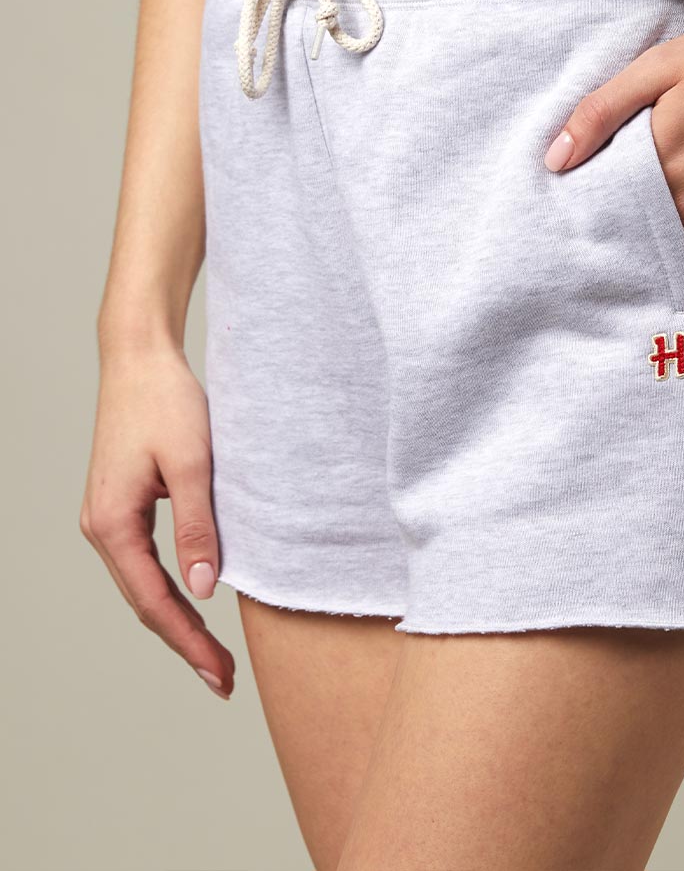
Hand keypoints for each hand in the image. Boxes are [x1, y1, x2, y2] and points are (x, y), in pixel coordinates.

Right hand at [80, 343, 233, 698]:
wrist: (140, 358)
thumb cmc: (166, 402)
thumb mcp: (191, 464)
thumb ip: (198, 527)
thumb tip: (206, 588)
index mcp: (112, 524)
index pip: (155, 602)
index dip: (190, 642)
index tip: (222, 674)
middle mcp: (101, 528)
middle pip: (145, 603)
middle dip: (185, 643)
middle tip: (225, 680)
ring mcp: (108, 519)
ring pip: (143, 586)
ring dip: (178, 621)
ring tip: (214, 656)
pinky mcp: (122, 506)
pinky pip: (144, 563)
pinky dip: (170, 590)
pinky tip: (195, 602)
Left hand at [544, 5, 683, 289]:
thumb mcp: (660, 67)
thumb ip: (601, 112)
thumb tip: (555, 160)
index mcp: (660, 165)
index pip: (598, 206)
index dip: (578, 207)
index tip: (565, 204)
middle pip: (627, 236)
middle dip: (604, 232)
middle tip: (582, 230)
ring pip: (661, 258)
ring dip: (639, 254)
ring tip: (618, 243)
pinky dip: (678, 272)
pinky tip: (660, 263)